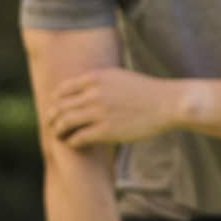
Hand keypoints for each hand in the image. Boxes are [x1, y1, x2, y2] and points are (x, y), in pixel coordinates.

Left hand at [49, 68, 174, 146]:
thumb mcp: (119, 77)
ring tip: (61, 136)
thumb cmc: (146, 91)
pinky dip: (73, 142)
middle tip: (53, 126)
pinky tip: (77, 144)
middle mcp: (94, 94)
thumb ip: (98, 82)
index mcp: (96, 77)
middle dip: (52, 118)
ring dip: (59, 132)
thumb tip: (83, 88)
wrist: (168, 103)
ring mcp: (99, 112)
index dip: (55, 101)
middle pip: (59, 107)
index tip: (55, 109)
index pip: (62, 89)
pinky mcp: (106, 131)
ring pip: (64, 123)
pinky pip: (78, 138)